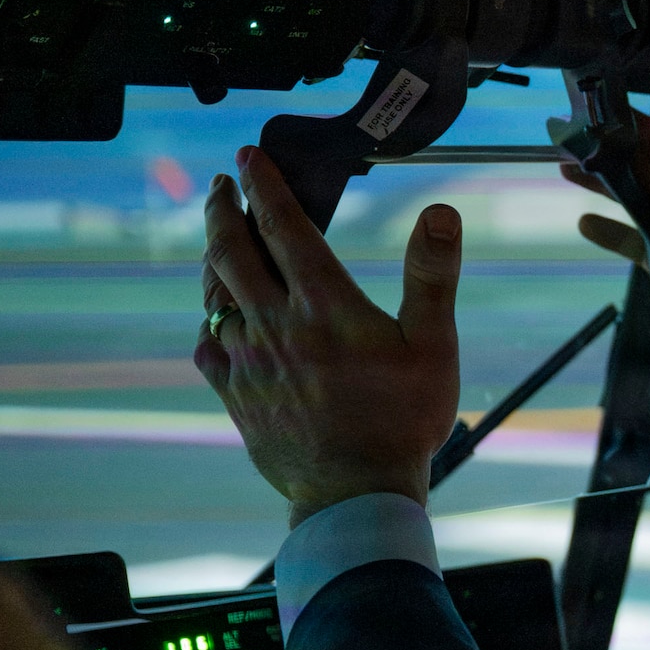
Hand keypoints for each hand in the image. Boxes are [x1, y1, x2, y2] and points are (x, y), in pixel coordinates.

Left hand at [197, 147, 461, 527]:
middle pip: (231, 249)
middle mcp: (275, 323)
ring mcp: (248, 359)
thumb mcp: (433, 345)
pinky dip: (210, 317)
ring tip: (219, 239)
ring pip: (214, 291)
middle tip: (221, 185)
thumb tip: (441, 213)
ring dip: (213, 255)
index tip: (249, 156)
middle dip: (223, 208)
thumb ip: (432, 275)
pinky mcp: (235, 393)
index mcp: (323, 304)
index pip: (283, 225)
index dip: (264, 184)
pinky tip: (218, 316)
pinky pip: (208, 342)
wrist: (355, 492)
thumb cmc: (403, 420)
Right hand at [563, 110, 649, 438]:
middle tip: (570, 137)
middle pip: (647, 172)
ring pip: (636, 203)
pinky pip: (634, 244)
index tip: (601, 111)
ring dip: (605, 187)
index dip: (636, 129)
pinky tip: (585, 222)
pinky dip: (611, 232)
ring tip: (567, 169)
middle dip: (610, 154)